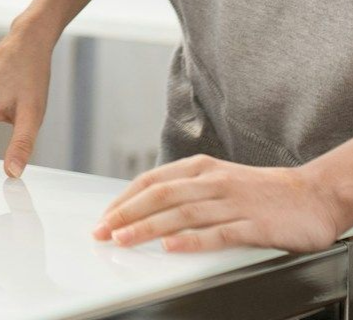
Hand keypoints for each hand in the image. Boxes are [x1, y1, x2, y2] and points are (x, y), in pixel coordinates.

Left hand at [93, 154, 345, 253]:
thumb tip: (150, 208)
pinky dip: (192, 240)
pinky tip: (172, 248)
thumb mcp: (219, 182)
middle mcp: (212, 181)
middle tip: (103, 231)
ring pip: (182, 214)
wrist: (313, 194)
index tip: (105, 216)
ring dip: (148, 228)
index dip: (125, 199)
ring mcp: (232, 202)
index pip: (152, 181)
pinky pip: (218, 233)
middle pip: (160, 196)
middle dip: (127, 214)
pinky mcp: (253, 225)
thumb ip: (188, 191)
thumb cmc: (262, 192)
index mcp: (200, 168)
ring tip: (125, 240)